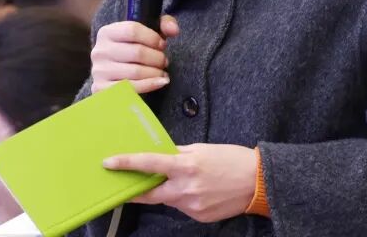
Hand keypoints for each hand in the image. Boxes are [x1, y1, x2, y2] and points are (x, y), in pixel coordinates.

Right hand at [91, 15, 178, 93]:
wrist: (115, 74)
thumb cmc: (134, 50)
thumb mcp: (147, 32)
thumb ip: (164, 24)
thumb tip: (174, 30)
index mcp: (107, 32)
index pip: (132, 30)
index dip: (152, 38)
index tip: (162, 45)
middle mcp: (100, 51)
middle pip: (137, 52)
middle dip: (157, 58)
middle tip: (165, 61)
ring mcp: (99, 71)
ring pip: (135, 71)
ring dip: (155, 73)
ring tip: (162, 72)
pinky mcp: (102, 90)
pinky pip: (130, 89)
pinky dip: (149, 85)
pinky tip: (160, 82)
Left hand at [103, 143, 257, 222]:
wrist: (257, 181)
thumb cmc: (231, 158)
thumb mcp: (202, 149)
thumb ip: (178, 153)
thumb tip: (161, 154)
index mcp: (186, 166)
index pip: (149, 164)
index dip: (127, 163)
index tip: (110, 162)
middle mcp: (185, 188)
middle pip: (150, 193)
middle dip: (136, 189)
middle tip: (125, 184)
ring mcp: (191, 206)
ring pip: (168, 199)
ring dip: (167, 190)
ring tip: (183, 179)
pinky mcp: (198, 217)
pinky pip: (182, 207)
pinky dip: (183, 197)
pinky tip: (198, 189)